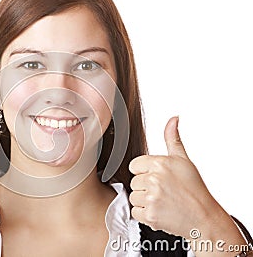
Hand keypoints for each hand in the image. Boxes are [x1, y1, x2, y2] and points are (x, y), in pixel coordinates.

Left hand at [129, 116, 219, 237]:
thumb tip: (173, 119)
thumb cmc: (194, 188)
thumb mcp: (183, 160)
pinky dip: (144, 214)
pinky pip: (135, 211)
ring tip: (162, 201)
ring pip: (133, 197)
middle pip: (134, 182)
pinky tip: (159, 211)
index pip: (134, 166)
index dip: (144, 172)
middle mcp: (154, 179)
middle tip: (163, 191)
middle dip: (145, 187)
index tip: (156, 178)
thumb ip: (173, 139)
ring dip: (144, 201)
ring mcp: (151, 197)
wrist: (203, 216)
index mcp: (159, 163)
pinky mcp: (150, 215)